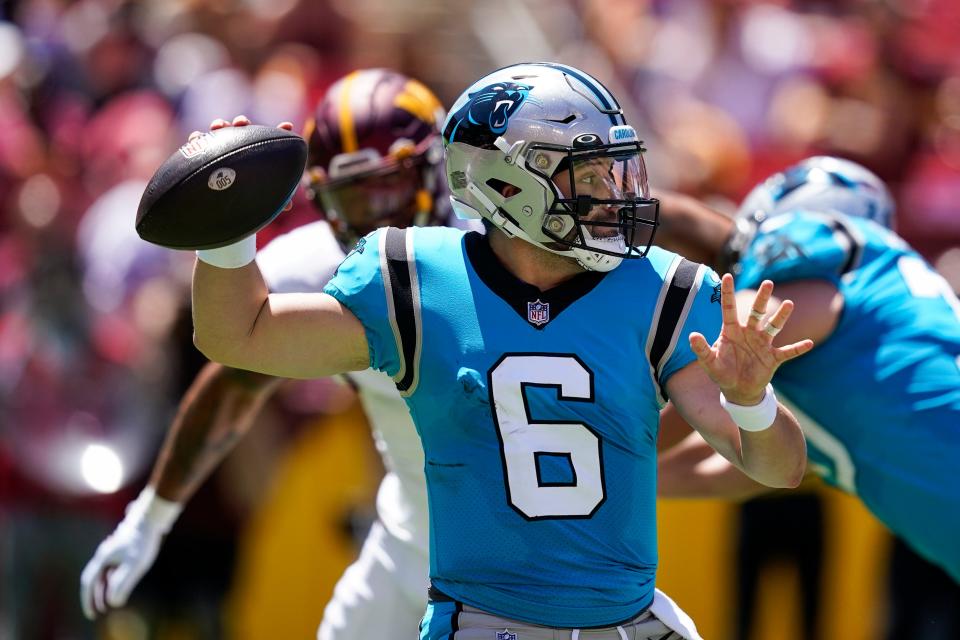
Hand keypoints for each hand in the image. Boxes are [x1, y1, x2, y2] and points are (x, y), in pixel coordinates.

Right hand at [79, 516, 163, 618]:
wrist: (151, 518)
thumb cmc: (142, 542)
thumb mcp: (134, 566)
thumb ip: (121, 583)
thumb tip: (112, 602)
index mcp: (103, 559)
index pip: (89, 583)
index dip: (88, 600)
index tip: (91, 614)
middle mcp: (104, 554)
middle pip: (94, 579)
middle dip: (95, 596)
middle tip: (98, 611)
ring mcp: (113, 550)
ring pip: (103, 573)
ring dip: (104, 588)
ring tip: (109, 601)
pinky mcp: (122, 548)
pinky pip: (112, 568)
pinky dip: (112, 579)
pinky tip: (119, 584)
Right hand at [189, 115, 295, 211]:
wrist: (222, 205)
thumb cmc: (248, 197)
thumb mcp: (262, 196)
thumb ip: (275, 198)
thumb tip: (288, 206)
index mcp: (257, 152)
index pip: (270, 139)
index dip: (280, 131)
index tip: (288, 127)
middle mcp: (239, 146)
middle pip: (241, 128)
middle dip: (242, 122)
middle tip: (241, 123)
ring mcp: (220, 147)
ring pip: (219, 131)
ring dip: (219, 125)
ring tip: (218, 126)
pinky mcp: (202, 153)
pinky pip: (197, 142)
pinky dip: (197, 138)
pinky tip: (196, 138)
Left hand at [689, 274, 812, 404]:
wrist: (738, 390)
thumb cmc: (722, 373)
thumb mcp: (709, 363)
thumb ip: (701, 349)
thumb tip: (692, 335)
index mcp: (731, 331)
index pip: (729, 308)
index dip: (728, 293)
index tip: (727, 276)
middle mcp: (749, 333)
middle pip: (757, 312)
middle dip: (762, 298)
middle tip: (768, 283)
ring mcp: (762, 344)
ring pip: (774, 327)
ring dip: (781, 316)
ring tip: (789, 304)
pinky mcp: (773, 358)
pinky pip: (788, 352)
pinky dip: (798, 348)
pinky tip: (809, 343)